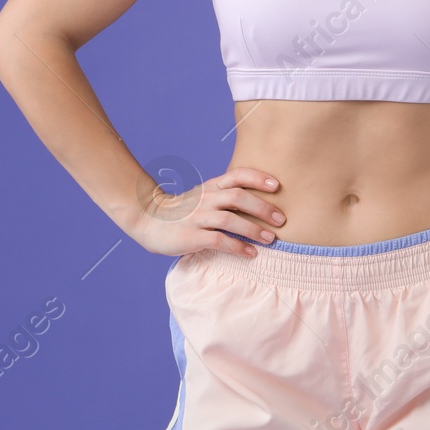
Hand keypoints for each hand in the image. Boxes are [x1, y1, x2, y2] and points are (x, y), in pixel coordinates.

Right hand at [126, 165, 286, 258]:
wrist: (148, 220)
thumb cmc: (183, 211)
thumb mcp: (204, 196)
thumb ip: (226, 196)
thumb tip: (261, 204)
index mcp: (211, 187)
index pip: (237, 175)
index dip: (258, 178)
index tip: (277, 185)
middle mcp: (206, 199)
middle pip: (238, 197)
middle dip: (263, 208)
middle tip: (281, 219)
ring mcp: (197, 217)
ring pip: (230, 219)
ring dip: (254, 229)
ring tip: (271, 239)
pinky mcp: (191, 236)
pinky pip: (218, 241)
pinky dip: (237, 247)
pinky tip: (251, 253)